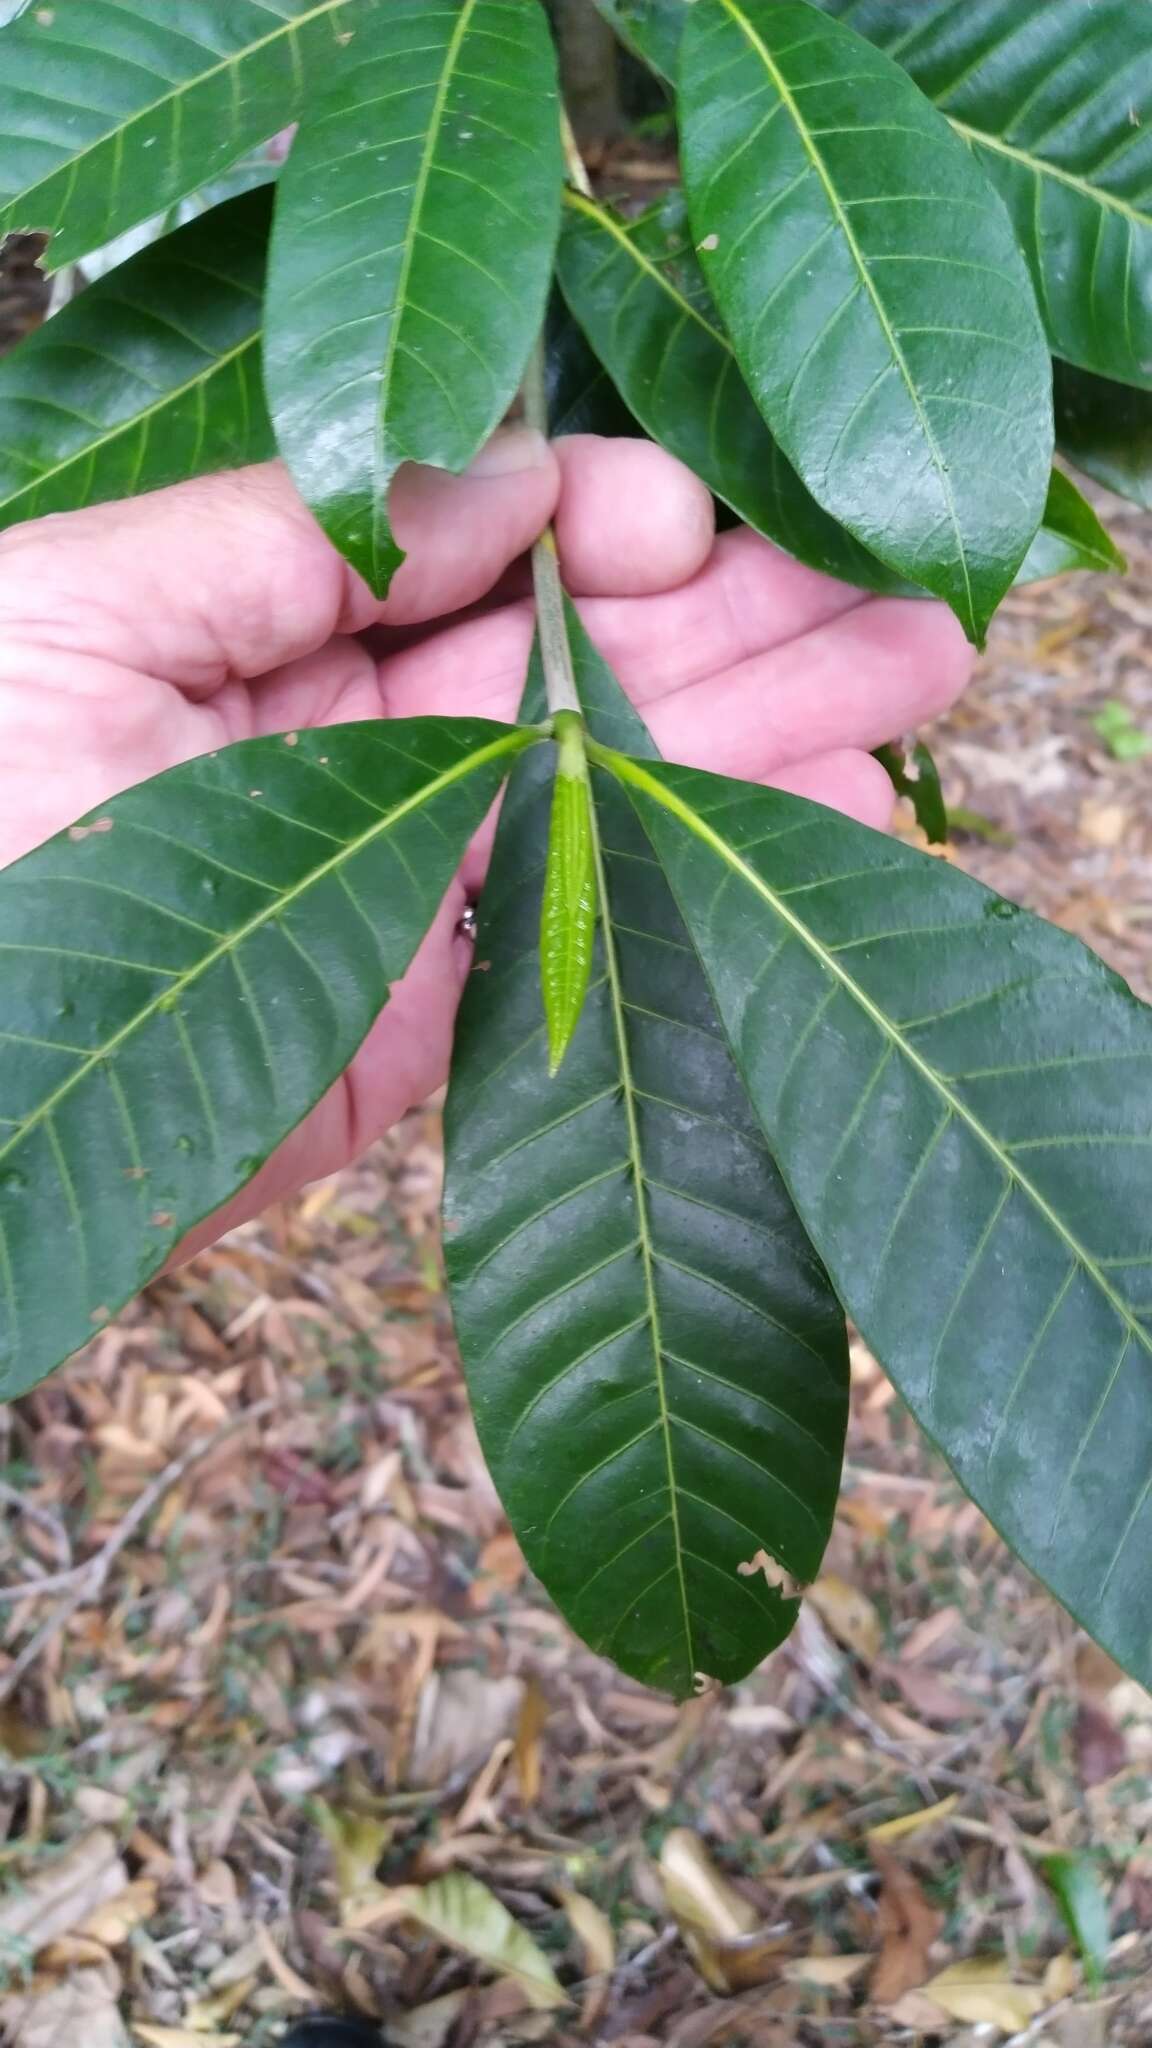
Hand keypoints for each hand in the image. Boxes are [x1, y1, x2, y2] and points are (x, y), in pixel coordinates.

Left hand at [0, 433, 971, 1249]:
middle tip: (893, 576)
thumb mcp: (63, 608)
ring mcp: (400, 880)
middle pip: (573, 661)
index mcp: (254, 627)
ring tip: (919, 666)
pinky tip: (838, 806)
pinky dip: (716, 869)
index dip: (590, 525)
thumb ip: (281, 529)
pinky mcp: (432, 1014)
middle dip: (738, 613)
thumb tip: (505, 475)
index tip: (690, 516)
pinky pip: (595, 920)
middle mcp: (346, 747)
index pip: (463, 552)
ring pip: (612, 782)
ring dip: (771, 724)